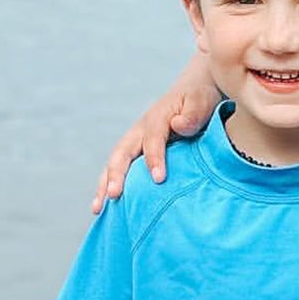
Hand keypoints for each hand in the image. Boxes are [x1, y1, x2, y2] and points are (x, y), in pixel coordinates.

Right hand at [91, 61, 221, 210]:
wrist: (194, 91)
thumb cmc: (200, 98)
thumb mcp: (201, 101)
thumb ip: (192, 114)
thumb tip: (178, 125)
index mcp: (157, 118)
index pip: (153, 139)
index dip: (154, 158)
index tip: (158, 179)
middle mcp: (140, 130)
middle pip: (123, 152)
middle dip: (116, 174)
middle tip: (114, 195)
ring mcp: (135, 142)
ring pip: (116, 163)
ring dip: (105, 184)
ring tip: (97, 208)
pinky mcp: (136, 152)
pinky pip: (121, 170)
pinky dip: (109, 186)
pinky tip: (104, 208)